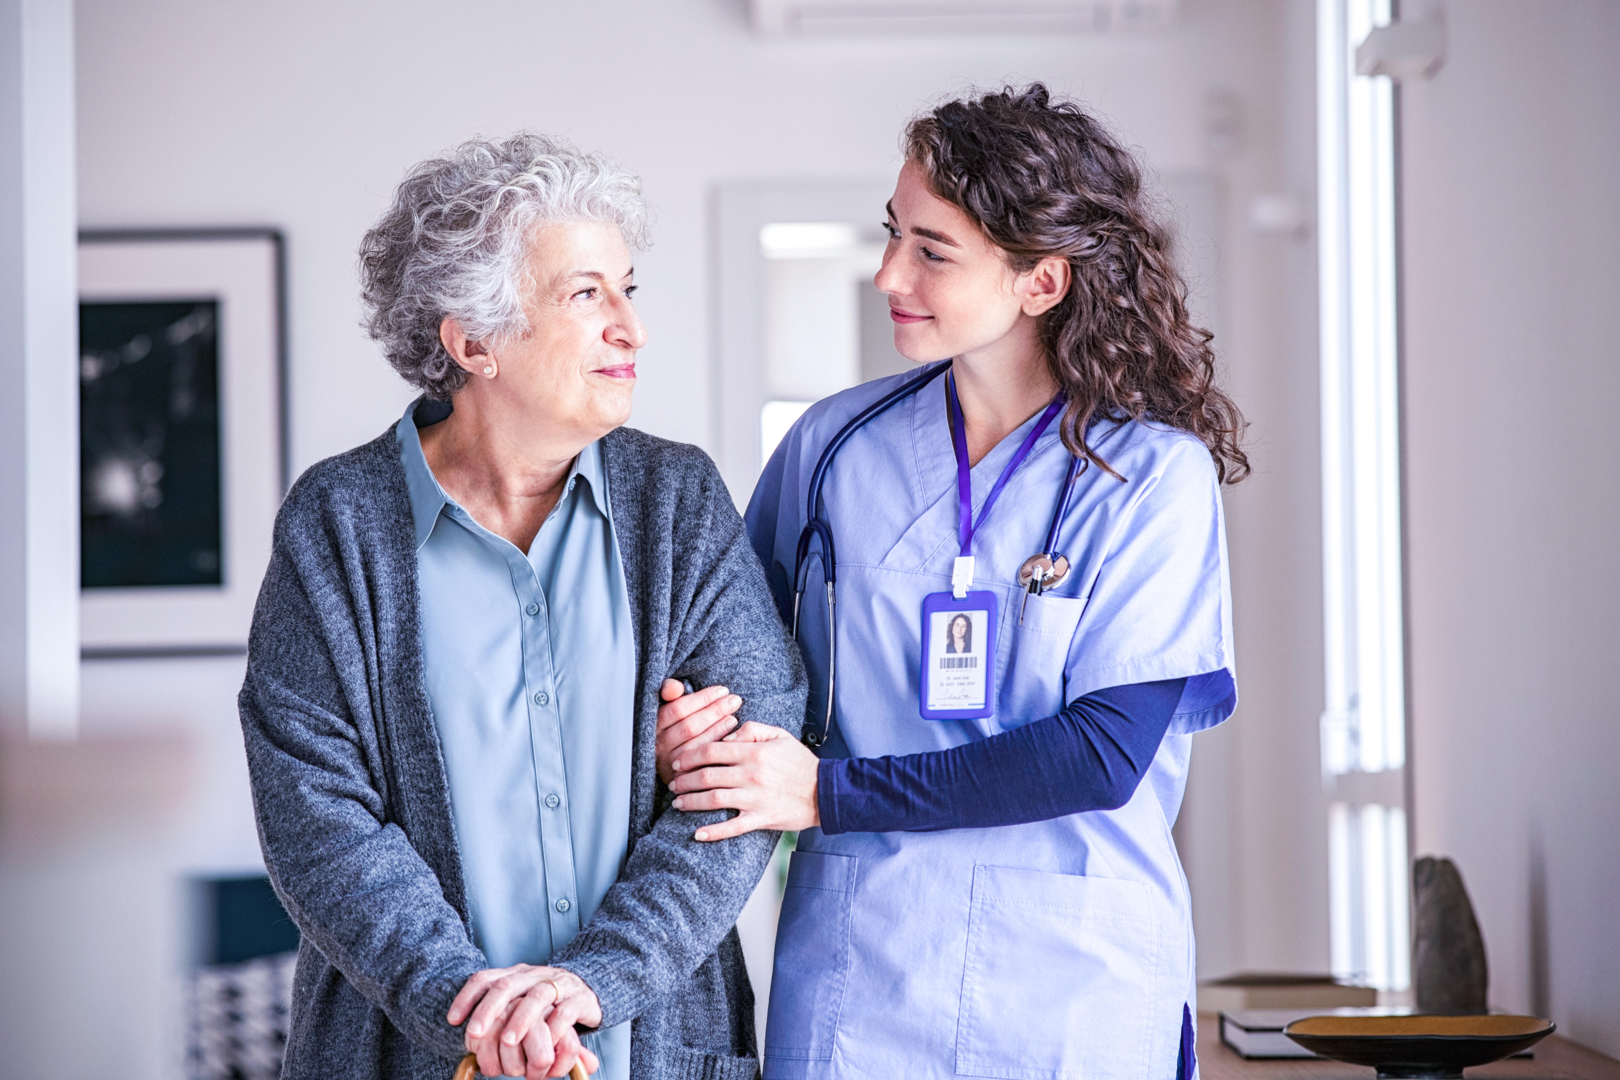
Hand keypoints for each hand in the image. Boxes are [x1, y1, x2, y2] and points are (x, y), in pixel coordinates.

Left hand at [448, 964, 601, 1078]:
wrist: (590, 987)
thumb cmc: (547, 1002)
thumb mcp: (520, 1001)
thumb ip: (495, 1011)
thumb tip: (457, 1026)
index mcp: (516, 974)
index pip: (486, 978)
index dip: (467, 997)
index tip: (453, 1020)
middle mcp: (535, 975)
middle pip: (507, 985)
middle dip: (488, 1010)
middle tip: (474, 1033)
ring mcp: (559, 984)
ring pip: (537, 996)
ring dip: (520, 1019)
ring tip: (507, 1041)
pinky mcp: (580, 999)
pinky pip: (565, 1012)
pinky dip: (553, 1028)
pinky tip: (544, 1043)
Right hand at [655, 679, 742, 784]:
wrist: (671, 762)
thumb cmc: (673, 726)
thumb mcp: (668, 706)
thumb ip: (668, 692)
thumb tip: (675, 687)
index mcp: (654, 725)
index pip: (678, 709)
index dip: (702, 699)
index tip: (722, 690)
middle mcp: (658, 745)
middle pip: (689, 727)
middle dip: (715, 711)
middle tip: (735, 700)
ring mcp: (668, 763)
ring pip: (695, 745)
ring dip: (717, 730)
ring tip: (734, 718)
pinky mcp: (679, 779)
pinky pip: (700, 764)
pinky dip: (716, 749)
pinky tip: (730, 739)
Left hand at [667, 721, 819, 839]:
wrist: (826, 791)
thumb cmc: (801, 763)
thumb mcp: (779, 735)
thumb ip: (751, 729)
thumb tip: (725, 737)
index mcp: (754, 752)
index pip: (712, 750)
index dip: (689, 755)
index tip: (678, 761)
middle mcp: (751, 774)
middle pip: (707, 775)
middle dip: (684, 780)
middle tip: (673, 784)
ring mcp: (755, 799)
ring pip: (713, 800)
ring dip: (691, 802)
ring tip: (678, 803)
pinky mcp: (761, 818)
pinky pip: (732, 828)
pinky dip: (713, 832)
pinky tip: (697, 833)